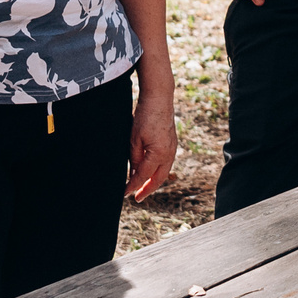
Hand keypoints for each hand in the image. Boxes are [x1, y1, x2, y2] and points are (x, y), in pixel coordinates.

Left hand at [127, 81, 178, 199]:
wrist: (159, 99)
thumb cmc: (145, 117)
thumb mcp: (134, 140)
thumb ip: (134, 159)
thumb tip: (133, 174)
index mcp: (158, 154)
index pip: (143, 176)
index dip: (133, 186)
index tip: (125, 194)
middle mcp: (168, 154)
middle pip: (158, 179)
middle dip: (147, 190)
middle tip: (137, 198)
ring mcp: (172, 149)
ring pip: (164, 172)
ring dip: (154, 182)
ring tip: (143, 188)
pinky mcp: (172, 144)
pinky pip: (166, 163)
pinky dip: (158, 171)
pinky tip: (151, 172)